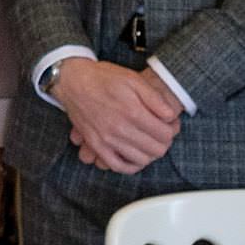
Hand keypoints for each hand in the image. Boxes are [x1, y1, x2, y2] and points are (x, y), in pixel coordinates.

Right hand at [52, 58, 180, 173]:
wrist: (73, 81)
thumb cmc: (103, 78)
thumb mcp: (133, 79)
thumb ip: (155, 98)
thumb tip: (170, 116)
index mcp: (133, 112)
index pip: (165, 134)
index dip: (172, 130)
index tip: (168, 125)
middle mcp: (120, 128)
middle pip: (156, 150)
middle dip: (163, 143)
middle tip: (160, 134)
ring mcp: (106, 139)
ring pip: (141, 160)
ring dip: (149, 154)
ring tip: (148, 142)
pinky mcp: (95, 144)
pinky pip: (117, 166)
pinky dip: (130, 166)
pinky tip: (135, 157)